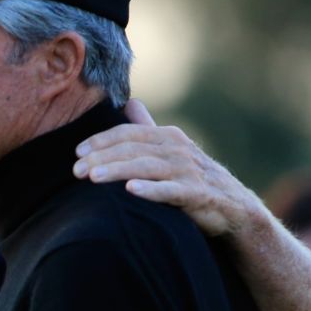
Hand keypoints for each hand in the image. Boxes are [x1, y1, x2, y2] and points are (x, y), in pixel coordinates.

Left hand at [72, 99, 260, 236]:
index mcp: (167, 136)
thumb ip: (148, 128)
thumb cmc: (193, 178)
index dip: (100, 141)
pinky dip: (151, 190)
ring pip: (146, 167)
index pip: (127, 134)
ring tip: (92, 177)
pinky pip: (171, 191)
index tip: (76, 152)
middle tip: (75, 170)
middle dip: (101, 158)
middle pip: (132, 149)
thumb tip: (130, 103)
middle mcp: (177, 149)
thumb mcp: (171, 149)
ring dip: (117, 171)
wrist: (234, 207)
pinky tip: (131, 191)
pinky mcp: (199, 194)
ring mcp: (188, 170)